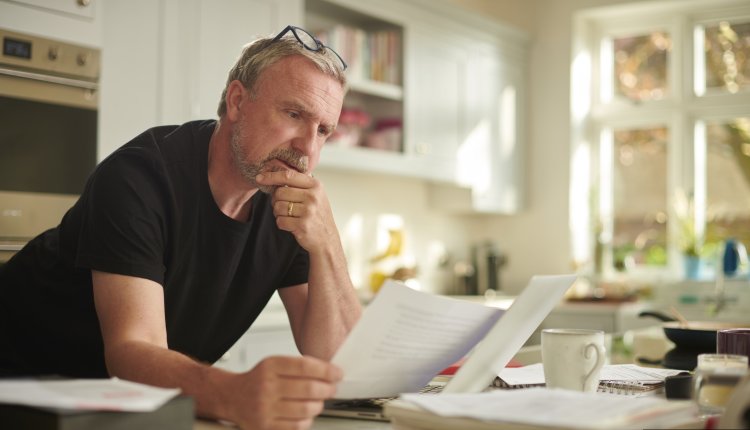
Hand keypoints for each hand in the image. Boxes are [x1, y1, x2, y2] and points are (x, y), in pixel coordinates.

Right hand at [224, 355, 341, 429]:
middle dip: (328, 389)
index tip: (337, 373)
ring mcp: (265, 409)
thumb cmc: (258, 380)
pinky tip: (306, 414)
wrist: (233, 397)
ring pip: (306, 409)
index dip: (327, 370)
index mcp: (270, 367)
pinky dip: (307, 420)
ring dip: (319, 405)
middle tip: (331, 388)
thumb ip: (298, 366)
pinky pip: (297, 426)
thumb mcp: (274, 364)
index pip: (305, 366)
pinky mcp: (266, 427)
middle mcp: (266, 387)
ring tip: (319, 401)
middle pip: (309, 389)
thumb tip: (328, 373)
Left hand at [256, 171, 339, 253]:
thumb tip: (275, 174)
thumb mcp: (316, 194)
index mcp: (315, 186)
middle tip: (284, 206)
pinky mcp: (302, 225)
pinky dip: (282, 223)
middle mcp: (313, 197)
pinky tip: (291, 224)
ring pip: (278, 207)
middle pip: (280, 192)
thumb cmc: (318, 215)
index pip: (289, 176)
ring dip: (279, 213)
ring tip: (290, 216)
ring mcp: (308, 211)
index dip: (272, 176)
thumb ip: (300, 183)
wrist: (327, 238)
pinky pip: (280, 221)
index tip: (260, 178)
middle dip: (276, 200)